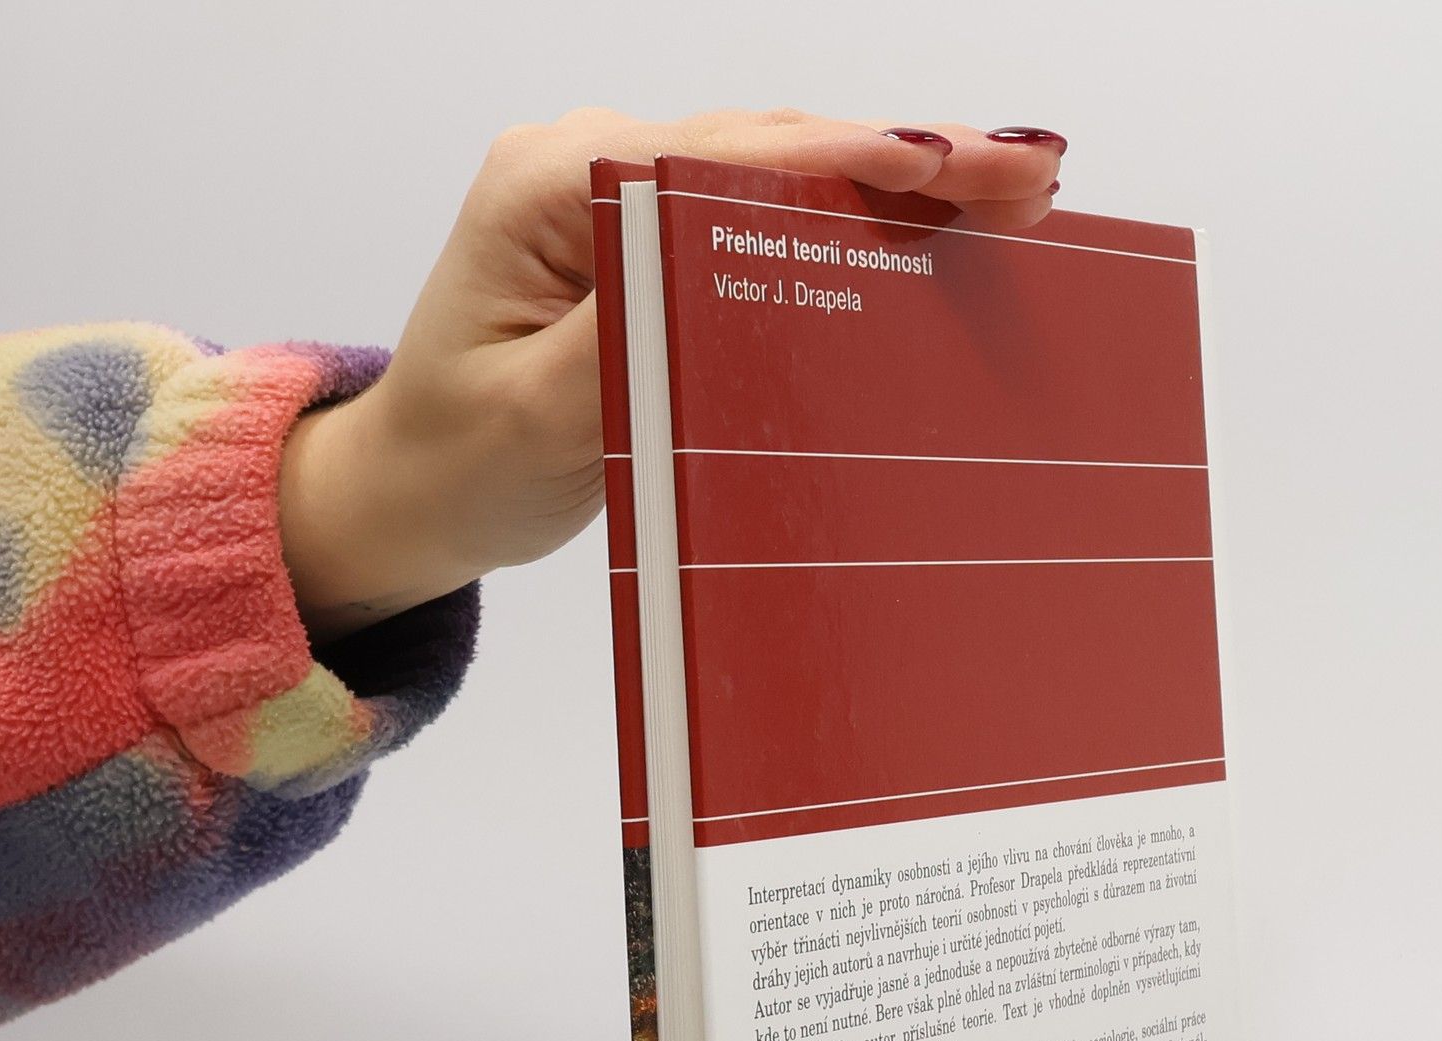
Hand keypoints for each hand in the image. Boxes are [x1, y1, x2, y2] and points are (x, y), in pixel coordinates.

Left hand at [280, 107, 1066, 639]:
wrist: (410, 489)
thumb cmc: (460, 464)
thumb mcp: (538, 422)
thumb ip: (637, 337)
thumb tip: (744, 274)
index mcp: (554, 189)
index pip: (731, 160)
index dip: (856, 162)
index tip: (958, 167)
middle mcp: (591, 168)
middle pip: (774, 150)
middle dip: (909, 161)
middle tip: (1032, 174)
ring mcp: (620, 196)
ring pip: (780, 173)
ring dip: (896, 184)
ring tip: (1014, 190)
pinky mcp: (647, 241)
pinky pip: (761, 218)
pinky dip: (851, 222)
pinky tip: (933, 227)